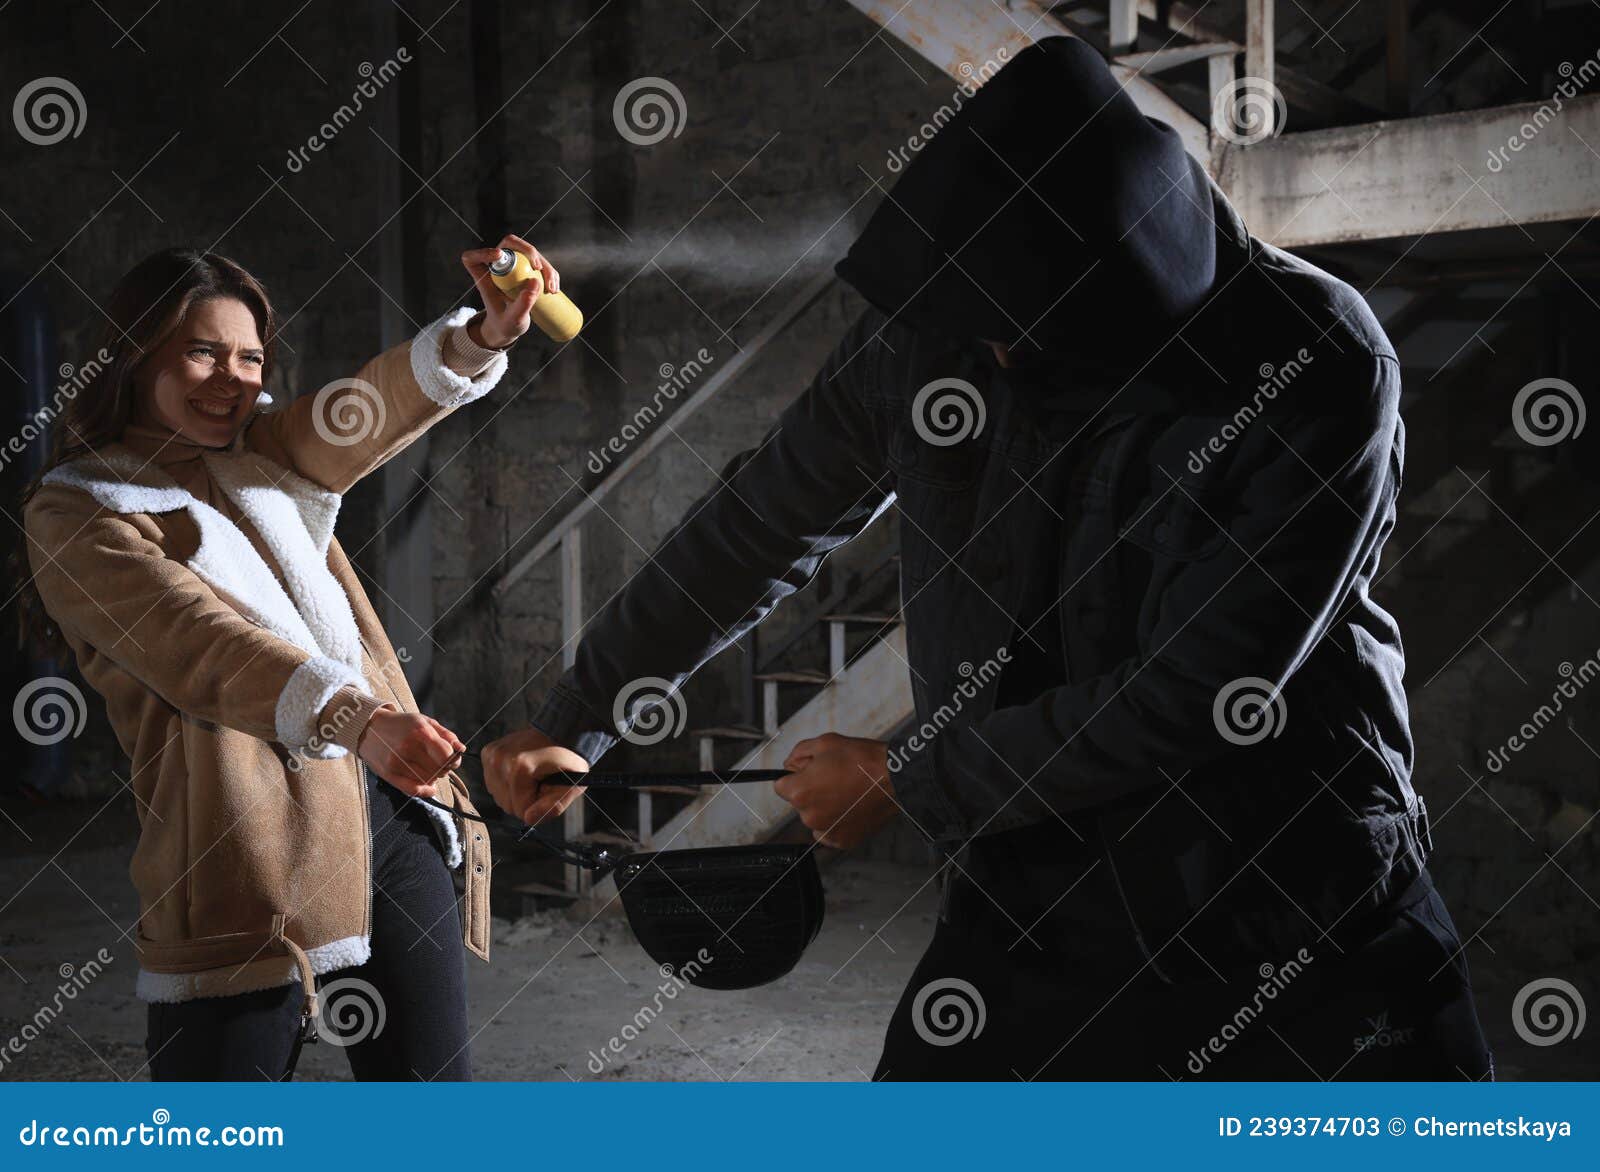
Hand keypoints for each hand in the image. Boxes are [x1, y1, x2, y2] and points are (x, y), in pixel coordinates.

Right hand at [357, 708, 462, 798]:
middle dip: (443, 769)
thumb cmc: (402, 724)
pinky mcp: (389, 774)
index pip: (446, 755)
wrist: (369, 728)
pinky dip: (425, 791)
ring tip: (428, 768)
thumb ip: (446, 735)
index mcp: (420, 732)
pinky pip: (412, 790)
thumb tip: (461, 750)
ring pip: (427, 780)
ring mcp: (397, 762)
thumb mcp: (425, 721)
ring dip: (433, 777)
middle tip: (437, 763)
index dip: (453, 760)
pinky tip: (429, 787)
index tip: (451, 759)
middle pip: (438, 770)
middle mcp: (408, 748)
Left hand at [459, 233, 559, 348]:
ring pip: (529, 253)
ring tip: (551, 289)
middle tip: (538, 268)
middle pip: (509, 244)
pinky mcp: (525, 269)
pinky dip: (549, 272)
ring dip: (545, 265)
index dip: (483, 252)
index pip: (472, 258)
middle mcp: (497, 266)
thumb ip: (522, 304)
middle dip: (528, 251)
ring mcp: (512, 266)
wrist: (510, 327)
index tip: (498, 256)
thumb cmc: (505, 324)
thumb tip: (535, 281)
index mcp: (483, 277)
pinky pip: (539, 263)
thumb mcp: (513, 319)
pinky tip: (554, 288)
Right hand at [481, 727, 589, 825]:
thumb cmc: (568, 759)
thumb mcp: (572, 785)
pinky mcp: (488, 754)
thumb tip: (529, 818)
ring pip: (500, 797)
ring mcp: (492, 756)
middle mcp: (500, 760)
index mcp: (520, 767)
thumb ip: (553, 806)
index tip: (549, 787)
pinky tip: (521, 770)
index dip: (540, 804)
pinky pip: (494, 784)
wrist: (559, 732)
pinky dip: (507, 782)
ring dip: (516, 792)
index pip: (522, 810)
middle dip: (527, 800)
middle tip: (541, 780)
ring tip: (532, 773)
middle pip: (508, 806)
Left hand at [776, 733, 898, 849]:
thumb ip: (798, 754)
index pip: (780, 785)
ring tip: (846, 791)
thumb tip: (789, 764)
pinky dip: (837, 821)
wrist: (894, 777)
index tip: (809, 773)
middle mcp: (809, 816)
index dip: (796, 775)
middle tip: (834, 778)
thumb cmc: (863, 760)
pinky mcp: (843, 841)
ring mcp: (827, 831)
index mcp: (800, 792)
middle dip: (811, 790)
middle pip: (799, 802)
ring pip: (814, 817)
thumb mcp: (824, 743)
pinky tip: (850, 806)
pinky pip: (829, 831)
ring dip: (824, 807)